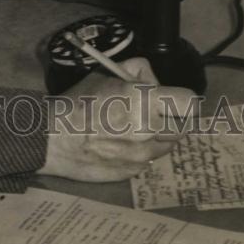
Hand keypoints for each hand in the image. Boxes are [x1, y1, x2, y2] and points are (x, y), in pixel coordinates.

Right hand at [37, 57, 196, 181]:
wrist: (54, 137)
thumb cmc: (79, 101)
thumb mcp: (108, 72)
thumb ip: (138, 71)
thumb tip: (155, 81)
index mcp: (145, 100)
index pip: (189, 102)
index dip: (184, 100)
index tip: (176, 100)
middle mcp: (150, 130)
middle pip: (182, 127)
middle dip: (172, 120)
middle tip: (156, 115)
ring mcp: (143, 155)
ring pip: (166, 146)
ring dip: (157, 137)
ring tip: (133, 129)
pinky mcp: (134, 172)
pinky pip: (149, 161)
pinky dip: (141, 153)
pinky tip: (120, 144)